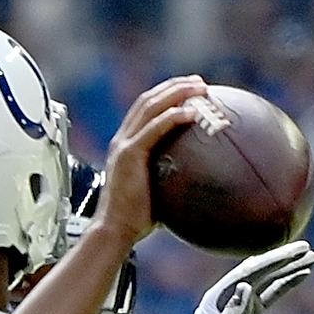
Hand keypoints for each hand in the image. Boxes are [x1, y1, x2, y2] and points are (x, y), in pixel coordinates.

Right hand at [88, 76, 210, 246]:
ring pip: (150, 107)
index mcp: (125, 146)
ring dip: (176, 93)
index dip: (166, 94)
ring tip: (199, 88)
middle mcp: (121, 140)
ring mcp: (124, 145)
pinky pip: (154, 128)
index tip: (190, 90)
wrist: (114, 230)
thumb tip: (198, 180)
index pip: (144, 110)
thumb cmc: (135, 219)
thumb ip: (170, 178)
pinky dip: (173, 116)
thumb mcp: (155, 191)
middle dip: (174, 86)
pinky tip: (193, 112)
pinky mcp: (129, 155)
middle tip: (199, 82)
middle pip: (147, 100)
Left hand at [173, 241, 313, 313]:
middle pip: (259, 272)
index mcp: (218, 298)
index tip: (294, 251)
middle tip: (308, 248)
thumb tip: (246, 284)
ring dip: (290, 269)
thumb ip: (234, 313)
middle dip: (283, 259)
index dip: (272, 261)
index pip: (248, 274)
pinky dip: (286, 284)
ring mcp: (240, 305)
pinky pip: (270, 295)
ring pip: (268, 281)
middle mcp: (228, 296)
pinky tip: (303, 274)